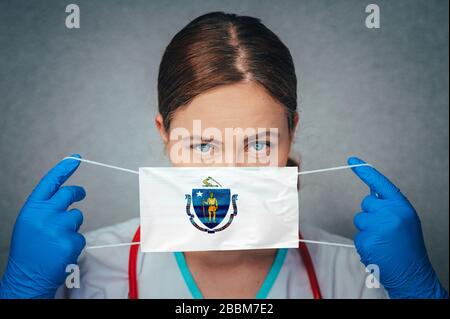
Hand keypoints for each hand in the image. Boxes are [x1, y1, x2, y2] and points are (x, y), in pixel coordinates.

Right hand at [0, 155, 85, 298]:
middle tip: (80, 194)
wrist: (26, 277)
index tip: (76, 158)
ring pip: (77, 216)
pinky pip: (80, 236)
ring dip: (72, 226)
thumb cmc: (29, 250)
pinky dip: (74, 243)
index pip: (50, 182)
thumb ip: (45, 208)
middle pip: (69, 194)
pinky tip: (61, 252)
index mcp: (32, 209)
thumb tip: (66, 195)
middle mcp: (44, 215)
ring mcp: (58, 227)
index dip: (64, 168)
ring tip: (56, 241)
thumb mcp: (30, 223)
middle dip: (77, 193)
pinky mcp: (71, 241)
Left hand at [348, 157, 447, 298]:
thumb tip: (372, 191)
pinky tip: (378, 250)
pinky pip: (358, 236)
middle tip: (385, 230)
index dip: (365, 171)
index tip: (351, 160)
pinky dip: (365, 243)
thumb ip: (389, 205)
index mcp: (402, 207)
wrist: (413, 274)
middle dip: (371, 214)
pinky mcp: (367, 240)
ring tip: (382, 242)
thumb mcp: (404, 220)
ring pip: (359, 219)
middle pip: (366, 203)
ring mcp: (378, 227)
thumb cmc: (408, 247)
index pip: (380, 183)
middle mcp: (390, 214)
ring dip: (367, 229)